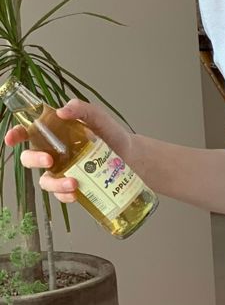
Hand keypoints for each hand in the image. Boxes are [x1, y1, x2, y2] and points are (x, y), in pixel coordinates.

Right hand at [6, 98, 133, 202]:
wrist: (132, 157)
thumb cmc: (111, 135)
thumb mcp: (98, 118)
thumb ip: (81, 109)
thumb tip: (63, 111)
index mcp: (54, 133)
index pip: (28, 132)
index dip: (16, 134)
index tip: (13, 138)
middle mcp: (54, 153)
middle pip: (29, 158)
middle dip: (34, 159)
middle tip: (49, 159)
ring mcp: (63, 172)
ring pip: (46, 181)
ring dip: (55, 183)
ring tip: (73, 183)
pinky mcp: (74, 188)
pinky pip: (62, 195)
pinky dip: (66, 195)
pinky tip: (77, 193)